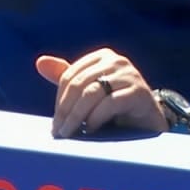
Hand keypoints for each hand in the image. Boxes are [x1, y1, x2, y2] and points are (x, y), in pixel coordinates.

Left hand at [35, 48, 167, 137]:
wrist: (149, 121)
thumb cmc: (115, 105)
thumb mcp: (89, 91)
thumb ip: (67, 77)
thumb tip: (40, 62)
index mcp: (102, 56)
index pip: (70, 76)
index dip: (59, 100)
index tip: (55, 123)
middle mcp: (117, 61)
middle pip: (79, 84)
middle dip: (65, 110)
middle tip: (58, 132)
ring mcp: (130, 75)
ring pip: (92, 93)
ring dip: (77, 116)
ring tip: (70, 133)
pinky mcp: (140, 93)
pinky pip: (110, 103)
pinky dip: (96, 118)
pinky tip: (90, 129)